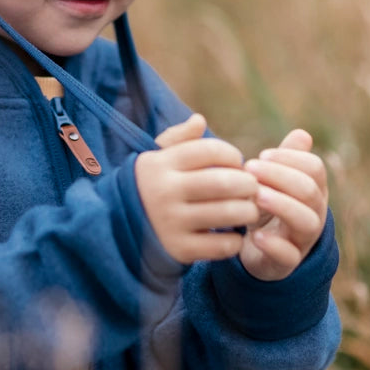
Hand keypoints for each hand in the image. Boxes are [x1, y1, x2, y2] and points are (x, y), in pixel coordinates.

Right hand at [134, 114, 260, 264]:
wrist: (117, 229)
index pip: (211, 150)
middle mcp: (164, 191)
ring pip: (228, 213)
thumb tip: (199, 120)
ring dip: (248, 211)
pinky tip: (233, 233)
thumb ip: (179, 138)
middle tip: (252, 188)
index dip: (232, 155)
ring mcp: (171, 222)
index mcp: (161, 164)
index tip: (237, 164)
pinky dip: (235, 240)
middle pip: (224, 182)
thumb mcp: (156, 158)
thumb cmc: (149, 186)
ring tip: (249, 210)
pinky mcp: (178, 249)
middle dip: (248, 184)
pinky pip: (221, 244)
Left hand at [238, 129, 327, 280]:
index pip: (315, 169)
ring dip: (281, 205)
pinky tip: (255, 234)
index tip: (261, 155)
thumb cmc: (268, 207)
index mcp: (314, 190)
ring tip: (256, 196)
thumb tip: (302, 134)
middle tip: (250, 169)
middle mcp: (314, 213)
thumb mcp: (274, 181)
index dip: (290, 158)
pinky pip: (289, 256)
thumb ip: (285, 159)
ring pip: (307, 222)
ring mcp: (303, 240)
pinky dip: (274, 245)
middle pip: (310, 191)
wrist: (258, 250)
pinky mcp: (287, 263)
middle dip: (281, 176)